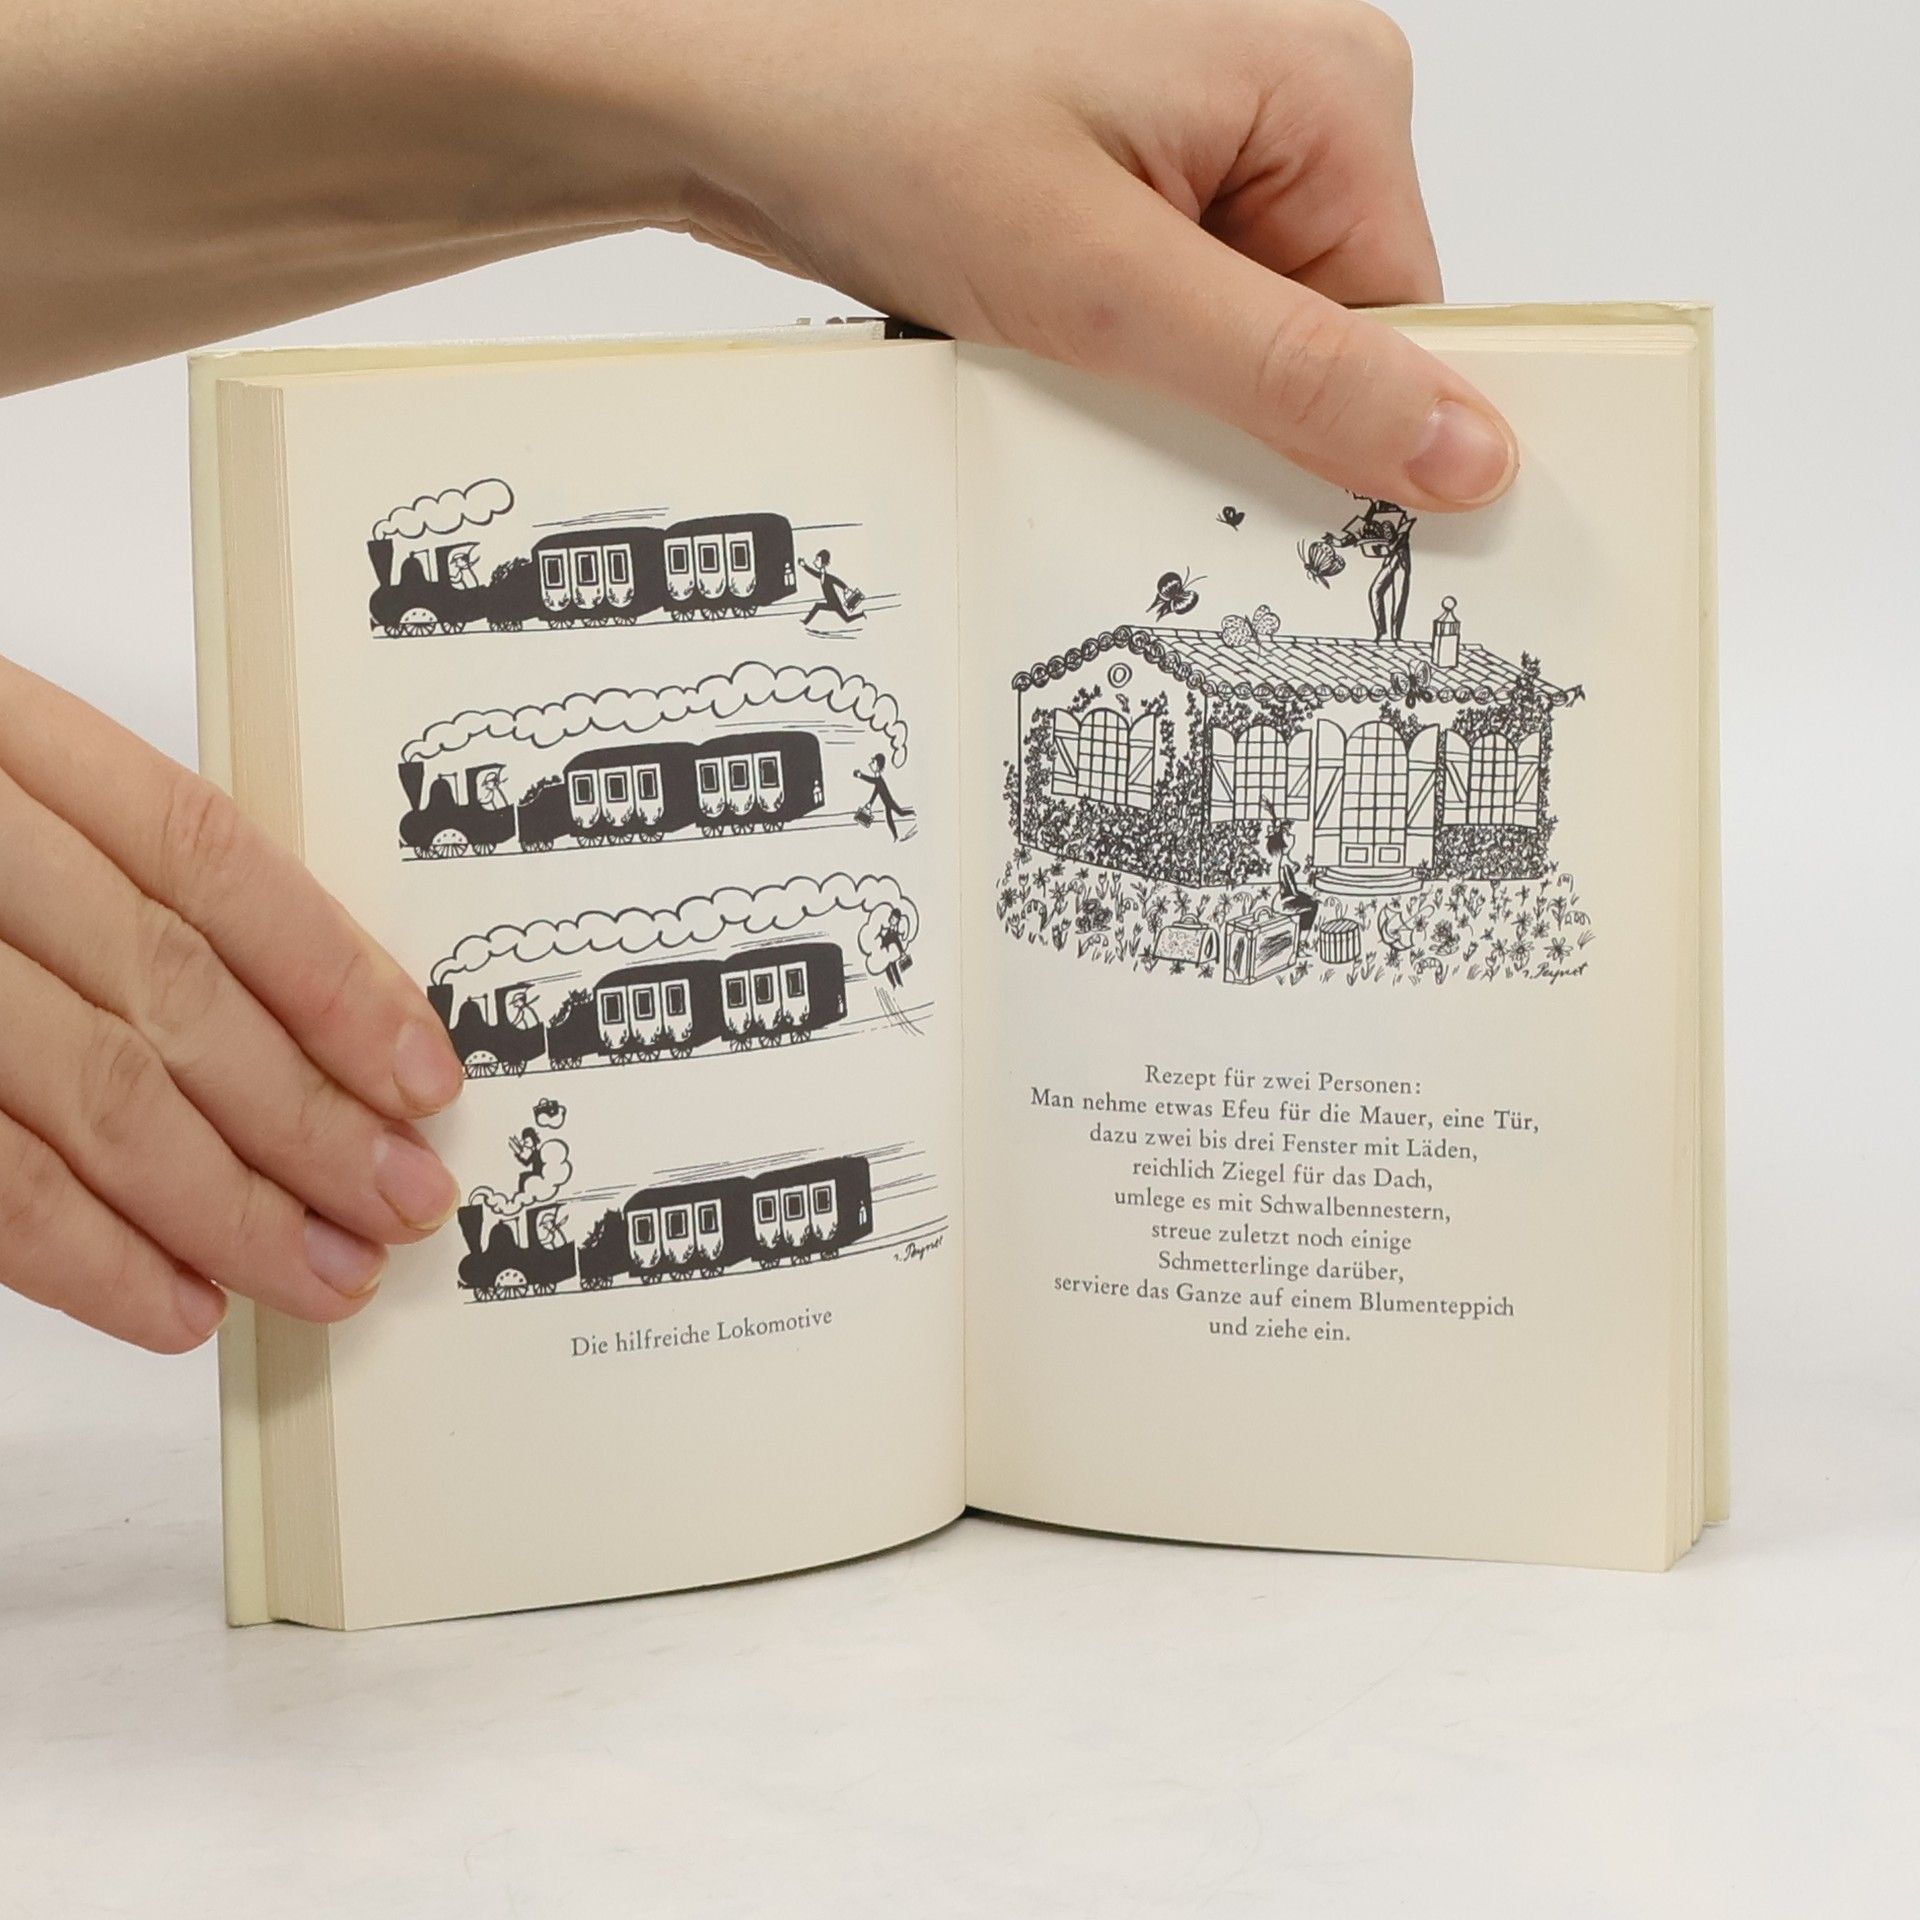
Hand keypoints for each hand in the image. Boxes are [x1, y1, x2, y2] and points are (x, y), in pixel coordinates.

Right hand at [0, 657, 463, 1351]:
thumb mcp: (2, 805)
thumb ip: (109, 881)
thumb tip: (313, 1026)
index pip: (208, 858)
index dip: (332, 972)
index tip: (421, 1073)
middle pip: (169, 990)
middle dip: (306, 1117)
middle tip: (404, 1205)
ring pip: (89, 1090)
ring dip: (225, 1205)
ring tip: (322, 1277)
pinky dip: (83, 1255)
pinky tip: (175, 1304)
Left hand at [593, 0, 1515, 508]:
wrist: (728, 91)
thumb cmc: (890, 124)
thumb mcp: (1108, 285)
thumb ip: (1293, 376)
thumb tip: (1465, 453)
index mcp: (1329, 91)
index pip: (1411, 328)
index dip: (1348, 436)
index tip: (1278, 515)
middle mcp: (1287, 105)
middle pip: (1327, 339)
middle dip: (1231, 410)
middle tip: (1119, 411)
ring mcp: (1207, 146)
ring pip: (1244, 344)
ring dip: (1159, 394)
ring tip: (1060, 362)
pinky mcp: (1137, 189)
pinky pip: (1176, 322)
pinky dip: (1118, 368)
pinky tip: (1049, 355)